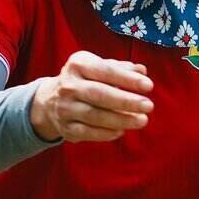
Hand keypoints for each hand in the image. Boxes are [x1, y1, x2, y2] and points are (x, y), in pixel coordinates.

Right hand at [30, 51, 153, 142]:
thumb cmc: (86, 79)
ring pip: (94, 116)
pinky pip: (87, 132)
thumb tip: (142, 70)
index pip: (106, 71)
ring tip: (142, 120)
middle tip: (148, 106)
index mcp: (78, 64)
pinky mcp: (65, 127)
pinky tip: (122, 131)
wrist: (50, 100)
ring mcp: (65, 108)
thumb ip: (122, 68)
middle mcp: (68, 85)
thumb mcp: (100, 67)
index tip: (149, 86)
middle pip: (99, 94)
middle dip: (126, 101)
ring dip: (121, 119)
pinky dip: (106, 133)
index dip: (128, 79)